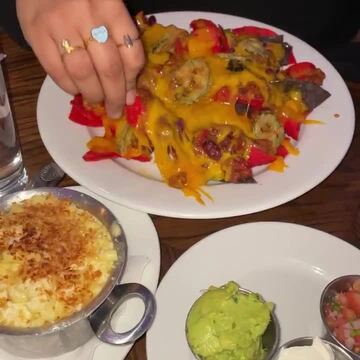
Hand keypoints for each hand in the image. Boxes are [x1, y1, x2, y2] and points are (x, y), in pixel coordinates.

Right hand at [16, 0, 144, 117]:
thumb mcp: (107, 4)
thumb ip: (119, 35)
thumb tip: (127, 82)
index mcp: (111, 6)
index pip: (131, 54)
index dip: (132, 82)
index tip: (130, 97)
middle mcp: (87, 15)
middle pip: (108, 69)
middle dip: (115, 97)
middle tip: (115, 110)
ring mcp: (59, 24)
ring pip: (83, 73)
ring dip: (93, 94)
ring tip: (97, 101)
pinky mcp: (36, 33)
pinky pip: (56, 71)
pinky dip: (69, 87)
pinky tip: (76, 90)